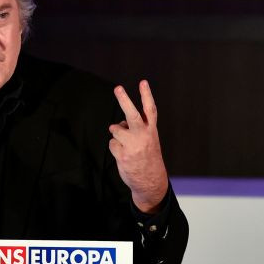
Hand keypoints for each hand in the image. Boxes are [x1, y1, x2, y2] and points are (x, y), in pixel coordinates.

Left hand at [108, 80, 169, 213]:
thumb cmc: (148, 156)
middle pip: (133, 115)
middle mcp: (143, 137)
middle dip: (124, 100)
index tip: (143, 82)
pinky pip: (112, 143)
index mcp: (151, 131)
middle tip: (118, 88)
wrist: (151, 181)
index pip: (150, 110)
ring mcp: (133, 146)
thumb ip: (137, 129)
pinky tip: (123, 155)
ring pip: (115, 130)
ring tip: (126, 143)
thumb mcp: (149, 140)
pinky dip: (115, 147)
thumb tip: (118, 124)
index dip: (146, 95)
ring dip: (117, 134)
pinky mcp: (123, 156)